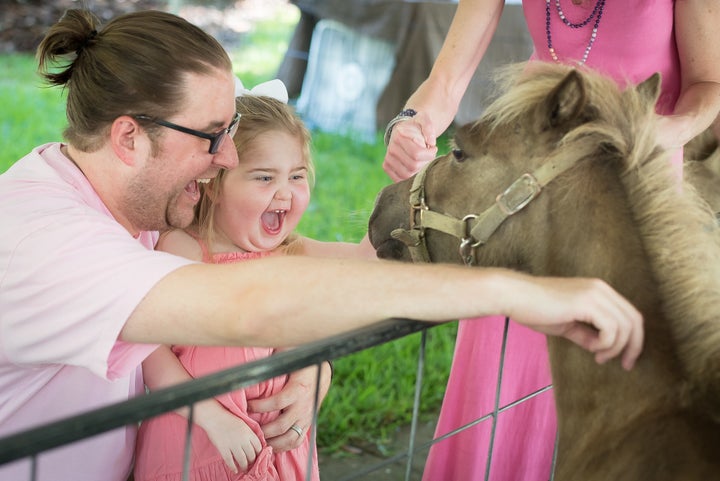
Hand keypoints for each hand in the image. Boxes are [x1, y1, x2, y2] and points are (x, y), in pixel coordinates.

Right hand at [195, 400, 262, 472]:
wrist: (215, 418)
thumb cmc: (229, 419)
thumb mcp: (244, 425)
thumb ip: (249, 434)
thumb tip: (255, 445)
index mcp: (249, 433)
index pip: (259, 447)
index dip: (259, 453)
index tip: (258, 456)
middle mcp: (243, 440)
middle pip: (252, 455)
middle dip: (252, 461)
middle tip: (251, 464)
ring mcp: (233, 445)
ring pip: (242, 461)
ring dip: (244, 466)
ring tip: (244, 469)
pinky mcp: (224, 450)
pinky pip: (230, 462)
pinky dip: (233, 467)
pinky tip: (235, 470)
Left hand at [247, 362, 331, 451]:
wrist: (320, 374)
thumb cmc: (300, 365)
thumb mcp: (289, 358)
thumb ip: (274, 359)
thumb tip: (255, 360)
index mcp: (298, 390)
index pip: (277, 402)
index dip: (260, 406)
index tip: (247, 406)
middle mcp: (304, 406)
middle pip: (280, 425)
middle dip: (262, 430)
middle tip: (248, 429)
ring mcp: (307, 418)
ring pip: (289, 438)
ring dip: (272, 443)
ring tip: (257, 441)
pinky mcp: (308, 424)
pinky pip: (296, 441)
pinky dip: (283, 447)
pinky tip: (270, 446)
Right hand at [383, 111, 438, 181]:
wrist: (405, 131)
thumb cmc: (417, 127)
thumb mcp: (425, 120)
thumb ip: (429, 128)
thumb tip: (431, 142)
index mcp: (399, 136)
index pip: (417, 153)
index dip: (430, 154)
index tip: (433, 148)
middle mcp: (391, 148)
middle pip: (413, 165)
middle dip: (426, 162)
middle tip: (429, 156)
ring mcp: (388, 158)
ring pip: (407, 175)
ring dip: (419, 171)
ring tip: (423, 161)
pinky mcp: (386, 166)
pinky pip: (399, 179)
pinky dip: (410, 177)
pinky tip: (417, 168)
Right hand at [505, 276, 643, 370]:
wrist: (514, 296)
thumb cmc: (534, 308)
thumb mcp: (565, 323)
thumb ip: (585, 333)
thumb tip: (599, 347)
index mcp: (598, 290)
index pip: (629, 313)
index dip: (633, 338)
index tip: (624, 358)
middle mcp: (601, 289)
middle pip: (635, 319)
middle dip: (634, 346)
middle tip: (626, 365)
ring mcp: (595, 294)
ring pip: (626, 325)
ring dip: (615, 347)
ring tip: (598, 356)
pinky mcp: (586, 303)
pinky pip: (611, 328)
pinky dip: (605, 343)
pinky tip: (591, 348)